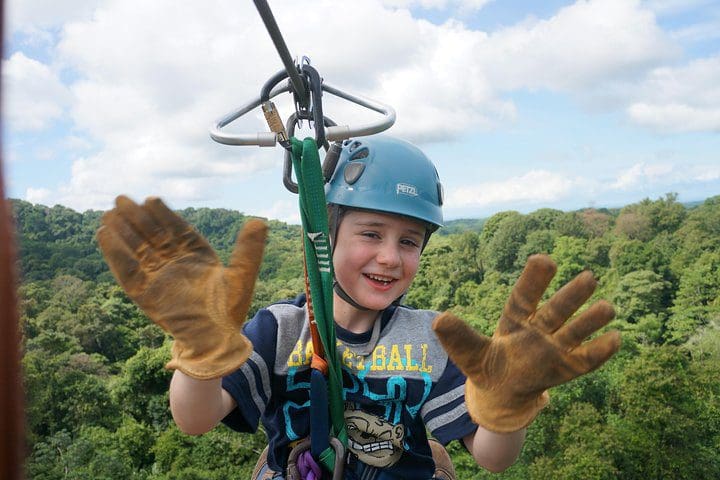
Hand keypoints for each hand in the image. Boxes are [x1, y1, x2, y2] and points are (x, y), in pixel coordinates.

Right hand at [97, 195, 266, 378]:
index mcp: (196, 256)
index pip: (176, 230)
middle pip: (152, 236)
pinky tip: (104, 236)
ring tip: (108, 213)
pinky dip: (116, 254)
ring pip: (137, 250)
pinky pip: (127, 271)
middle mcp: (174, 264)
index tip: (151, 199)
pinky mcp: (144, 294)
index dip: (163, 215)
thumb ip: (248, 250)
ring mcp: (158, 278)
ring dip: (122, 232)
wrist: (215, 339)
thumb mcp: (242, 276)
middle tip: (120, 199)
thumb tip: (260, 222)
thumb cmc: (229, 310)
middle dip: (137, 218)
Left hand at [433, 254, 620, 432]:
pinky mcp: (566, 368)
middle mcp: (539, 329)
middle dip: (571, 296)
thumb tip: (439, 319)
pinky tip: (617, 338)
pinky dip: (600, 351)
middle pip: (556, 310)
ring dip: (591, 320)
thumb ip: (458, 337)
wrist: (501, 392)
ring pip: (575, 331)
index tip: (543, 259)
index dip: (534, 280)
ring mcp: (555, 348)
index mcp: (514, 320)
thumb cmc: (486, 364)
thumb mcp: (469, 353)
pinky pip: (586, 360)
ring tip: (607, 307)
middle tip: (589, 276)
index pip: (524, 296)